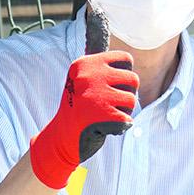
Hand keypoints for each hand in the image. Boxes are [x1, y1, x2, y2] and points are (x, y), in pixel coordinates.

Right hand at [27, 51, 137, 188]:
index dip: (125, 76)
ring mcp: (94, 95)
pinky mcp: (101, 115)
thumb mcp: (84, 82)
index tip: (113, 86)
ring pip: (132, 100)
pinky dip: (120, 127)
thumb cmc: (79, 109)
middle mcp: (89, 76)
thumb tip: (122, 56)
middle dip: (126, 95)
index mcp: (85, 64)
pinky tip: (104, 128)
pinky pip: (127, 119)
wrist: (61, 138)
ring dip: (123, 112)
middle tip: (108, 105)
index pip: (125, 59)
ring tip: (105, 116)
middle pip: (133, 79)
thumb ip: (102, 68)